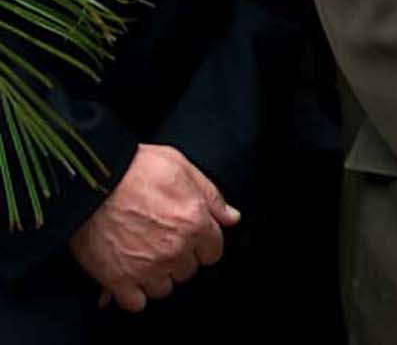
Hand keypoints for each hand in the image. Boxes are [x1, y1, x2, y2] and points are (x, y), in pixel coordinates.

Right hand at [69, 144, 238, 311]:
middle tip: (162, 243)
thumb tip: (231, 218)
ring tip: (144, 258)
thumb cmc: (135, 169)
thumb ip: (211, 196)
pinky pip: (135, 303)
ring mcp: (146, 267)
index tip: (190, 239)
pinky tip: (129, 278)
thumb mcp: (182, 168)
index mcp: (195, 222)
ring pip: (164, 288)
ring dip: (157, 277)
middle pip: (188, 271)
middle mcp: (175, 249)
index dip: (202, 245)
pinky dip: (133, 294)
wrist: (90, 181)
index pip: (213, 252)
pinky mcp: (118, 279)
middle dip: (179, 259)